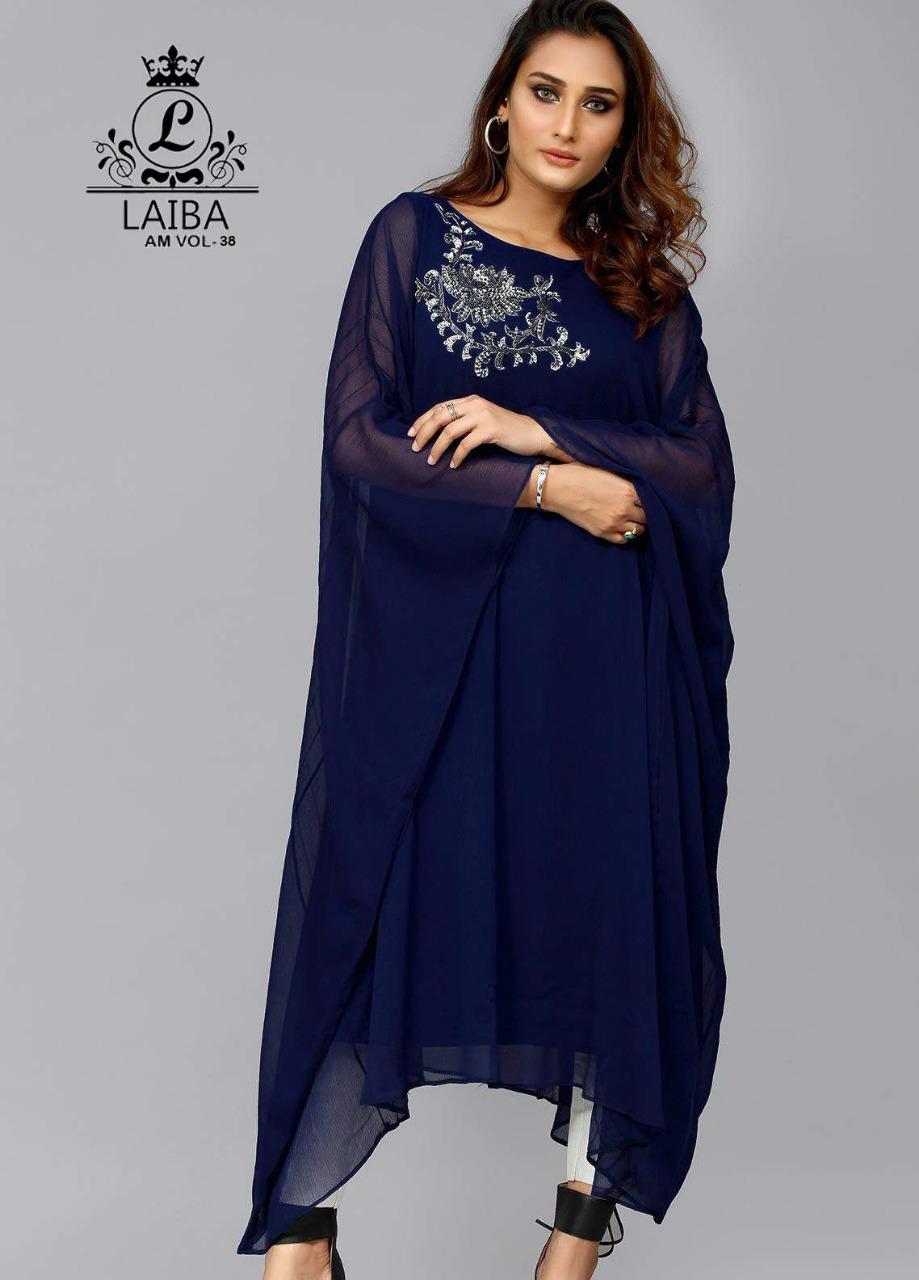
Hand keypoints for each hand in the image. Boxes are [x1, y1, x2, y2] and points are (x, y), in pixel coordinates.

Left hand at [406, 395, 549, 467]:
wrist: (532, 434)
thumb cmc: (505, 431)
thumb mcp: (482, 420)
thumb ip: (464, 420)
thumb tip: (439, 433)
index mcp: (470, 400)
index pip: (439, 407)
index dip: (422, 420)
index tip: (410, 434)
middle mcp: (475, 404)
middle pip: (440, 416)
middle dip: (424, 433)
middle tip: (415, 449)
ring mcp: (483, 415)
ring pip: (450, 430)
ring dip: (437, 447)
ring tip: (430, 461)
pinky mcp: (491, 429)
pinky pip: (466, 444)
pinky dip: (457, 456)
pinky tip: (453, 465)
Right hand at [540, 462, 646, 544]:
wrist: (557, 488)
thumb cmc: (581, 474)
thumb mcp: (608, 472)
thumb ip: (626, 482)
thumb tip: (641, 487)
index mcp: (628, 489)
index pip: (652, 499)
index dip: (652, 499)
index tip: (649, 499)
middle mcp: (624, 508)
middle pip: (648, 516)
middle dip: (646, 513)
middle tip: (642, 510)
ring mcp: (614, 522)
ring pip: (638, 530)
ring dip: (638, 525)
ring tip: (634, 520)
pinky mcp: (603, 532)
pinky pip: (624, 540)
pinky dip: (627, 535)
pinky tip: (624, 528)